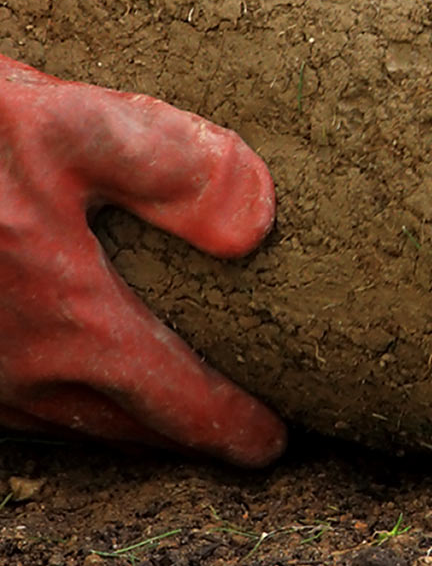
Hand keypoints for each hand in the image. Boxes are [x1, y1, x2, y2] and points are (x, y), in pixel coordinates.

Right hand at [0, 55, 284, 467]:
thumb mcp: (75, 125)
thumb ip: (180, 169)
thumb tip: (257, 225)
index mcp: (73, 326)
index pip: (180, 405)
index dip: (236, 429)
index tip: (273, 440)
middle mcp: (22, 371)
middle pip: (130, 429)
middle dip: (190, 434)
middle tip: (241, 431)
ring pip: (72, 421)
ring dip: (129, 420)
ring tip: (175, 405)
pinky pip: (23, 404)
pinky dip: (72, 399)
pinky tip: (84, 367)